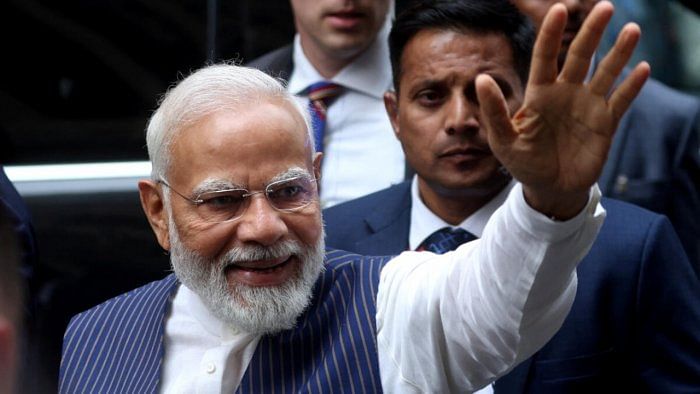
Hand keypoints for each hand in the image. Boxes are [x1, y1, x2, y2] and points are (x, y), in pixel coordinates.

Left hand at [476, 1, 649, 218]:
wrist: (550, 190)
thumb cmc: (523, 164)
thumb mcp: (503, 141)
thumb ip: (494, 111)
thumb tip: (481, 79)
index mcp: (540, 93)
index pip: (545, 57)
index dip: (551, 34)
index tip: (558, 10)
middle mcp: (566, 93)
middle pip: (580, 56)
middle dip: (592, 32)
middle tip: (605, 6)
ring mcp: (588, 105)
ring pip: (606, 72)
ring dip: (619, 53)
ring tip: (632, 30)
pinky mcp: (605, 123)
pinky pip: (620, 100)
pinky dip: (632, 86)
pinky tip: (643, 69)